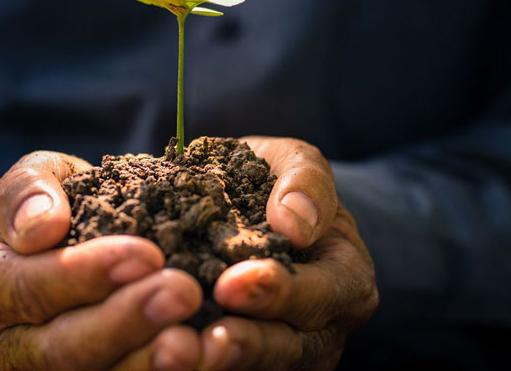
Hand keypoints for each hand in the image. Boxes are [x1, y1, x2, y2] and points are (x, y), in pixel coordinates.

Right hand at [0, 151, 203, 369]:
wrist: (51, 243)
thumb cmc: (43, 205)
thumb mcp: (30, 179)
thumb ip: (27, 190)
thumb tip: (42, 227)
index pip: (25, 289)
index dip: (84, 276)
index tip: (146, 254)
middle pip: (57, 352)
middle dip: (124, 323)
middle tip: (183, 292)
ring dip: (144, 364)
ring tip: (196, 339)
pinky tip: (202, 355)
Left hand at [199, 137, 377, 369]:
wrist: (246, 202)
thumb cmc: (275, 181)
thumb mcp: (296, 161)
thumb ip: (305, 180)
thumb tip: (293, 222)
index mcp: (346, 279)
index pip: (321, 295)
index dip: (279, 293)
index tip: (233, 284)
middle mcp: (323, 328)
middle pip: (290, 347)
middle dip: (247, 343)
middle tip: (205, 336)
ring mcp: (287, 352)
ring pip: (257, 366)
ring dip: (218, 362)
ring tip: (181, 352)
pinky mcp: (247, 361)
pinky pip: (222, 366)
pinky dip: (196, 363)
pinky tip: (163, 353)